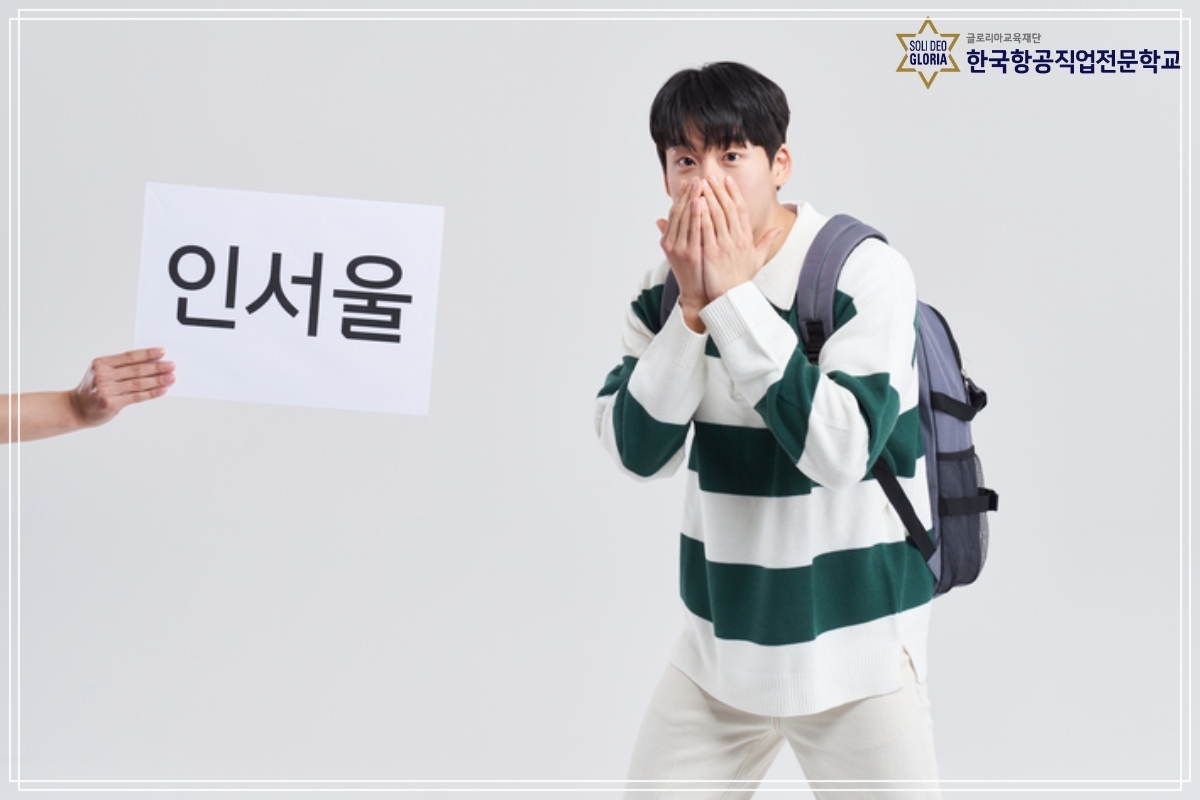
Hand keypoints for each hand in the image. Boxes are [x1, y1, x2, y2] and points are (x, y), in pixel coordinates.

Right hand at [67, 347, 175, 428]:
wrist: (75, 409)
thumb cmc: (92, 390)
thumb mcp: (100, 372)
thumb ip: (120, 368)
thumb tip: (150, 363)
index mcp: (101, 363)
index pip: (129, 356)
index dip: (147, 354)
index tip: (162, 352)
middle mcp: (103, 375)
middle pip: (136, 369)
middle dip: (156, 367)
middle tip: (172, 365)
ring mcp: (106, 390)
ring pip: (138, 383)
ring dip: (157, 380)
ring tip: (171, 377)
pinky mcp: (111, 403)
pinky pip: (136, 397)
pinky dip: (151, 393)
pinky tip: (163, 390)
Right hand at [656, 178, 708, 331]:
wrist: (697, 295)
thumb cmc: (692, 272)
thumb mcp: (677, 253)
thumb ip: (670, 235)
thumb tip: (659, 220)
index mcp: (668, 241)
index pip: (674, 213)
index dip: (681, 197)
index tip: (688, 183)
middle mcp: (671, 243)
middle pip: (679, 213)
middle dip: (687, 194)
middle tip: (696, 179)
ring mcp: (680, 248)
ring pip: (685, 219)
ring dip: (692, 200)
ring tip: (700, 185)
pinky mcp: (689, 254)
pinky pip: (694, 230)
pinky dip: (697, 215)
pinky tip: (702, 203)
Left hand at [697, 175, 782, 299]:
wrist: (732, 298)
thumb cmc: (742, 279)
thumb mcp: (758, 259)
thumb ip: (767, 241)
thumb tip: (779, 229)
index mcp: (746, 238)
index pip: (741, 209)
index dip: (734, 193)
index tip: (727, 180)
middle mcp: (737, 239)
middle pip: (728, 207)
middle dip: (719, 190)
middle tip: (711, 176)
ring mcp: (724, 245)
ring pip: (717, 215)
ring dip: (709, 197)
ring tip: (701, 184)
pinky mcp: (712, 252)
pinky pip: (706, 229)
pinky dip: (701, 214)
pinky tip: (696, 203)